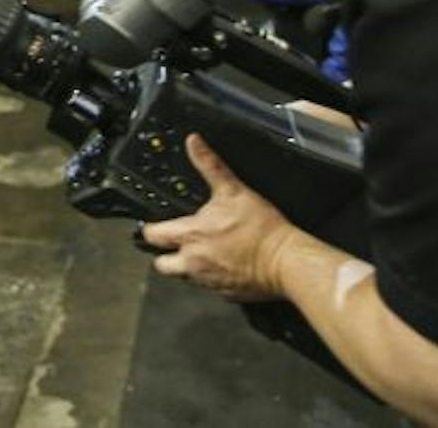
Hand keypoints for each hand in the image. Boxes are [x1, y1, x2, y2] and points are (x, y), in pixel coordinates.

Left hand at [138, 135, 300, 302]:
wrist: (287, 262)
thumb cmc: (261, 228)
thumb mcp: (233, 190)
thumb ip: (210, 165)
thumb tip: (194, 142)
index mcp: (190, 236)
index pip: (152, 236)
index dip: (151, 229)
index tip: (154, 226)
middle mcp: (193, 262)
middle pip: (161, 264)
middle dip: (164, 255)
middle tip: (176, 244)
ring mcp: (207, 281)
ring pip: (183, 277)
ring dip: (187, 266)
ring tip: (202, 253)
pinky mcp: (224, 294)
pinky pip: (207, 288)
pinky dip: (210, 278)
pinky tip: (222, 266)